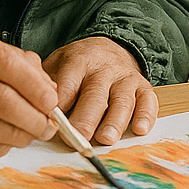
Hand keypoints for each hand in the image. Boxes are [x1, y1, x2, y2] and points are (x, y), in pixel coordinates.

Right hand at [0, 24, 57, 159]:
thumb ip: (14, 62)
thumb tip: (49, 89)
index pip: (4, 61)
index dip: (34, 84)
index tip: (52, 100)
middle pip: (0, 99)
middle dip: (33, 116)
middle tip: (48, 125)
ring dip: (20, 135)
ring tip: (32, 134)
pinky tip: (7, 142)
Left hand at [43, 37, 157, 144]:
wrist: (107, 50)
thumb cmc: (76, 68)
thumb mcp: (56, 66)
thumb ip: (47, 85)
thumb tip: (40, 110)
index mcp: (78, 62)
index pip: (68, 83)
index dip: (61, 103)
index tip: (53, 122)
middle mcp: (104, 69)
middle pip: (96, 94)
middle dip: (87, 117)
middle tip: (79, 137)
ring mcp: (125, 78)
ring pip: (122, 99)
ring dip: (114, 120)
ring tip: (106, 138)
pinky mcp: (143, 87)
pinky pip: (148, 100)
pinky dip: (146, 115)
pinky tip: (140, 129)